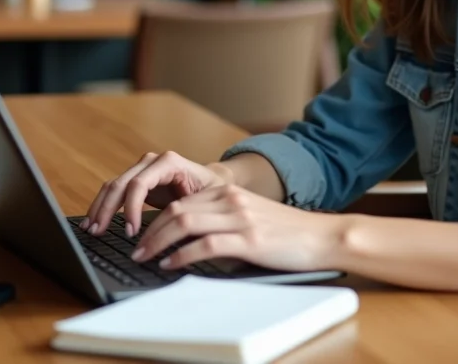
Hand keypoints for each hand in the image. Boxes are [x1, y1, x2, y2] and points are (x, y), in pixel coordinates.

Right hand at [83, 151, 230, 236]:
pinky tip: (93, 221)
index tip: (131, 232)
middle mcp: (151, 161)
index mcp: (169, 162)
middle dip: (107, 209)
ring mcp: (141, 169)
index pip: (139, 183)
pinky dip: (102, 206)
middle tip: (99, 232)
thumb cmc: (212, 192)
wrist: (213, 182)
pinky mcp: (136, 180)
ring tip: (90, 229)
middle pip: (121, 184)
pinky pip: (114, 192)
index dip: (131, 208)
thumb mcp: (204, 201)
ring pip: (113, 186)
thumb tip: (169, 233)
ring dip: (99, 208)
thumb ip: (186, 211)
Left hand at [130, 184, 343, 272]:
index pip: (180, 202)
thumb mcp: (250, 217)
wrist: (322, 236)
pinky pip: (205, 244)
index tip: (141, 236)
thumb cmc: (287, 233)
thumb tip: (187, 238)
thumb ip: (222, 220)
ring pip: (184, 224)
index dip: (154, 219)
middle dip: (150, 231)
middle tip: (135, 249)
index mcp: (229, 193)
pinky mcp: (249, 239)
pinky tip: (171, 264)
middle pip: (176, 211)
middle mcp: (231, 200)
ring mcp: (239, 218)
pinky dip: (182, 255)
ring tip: (145, 257)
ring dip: (158, 242)